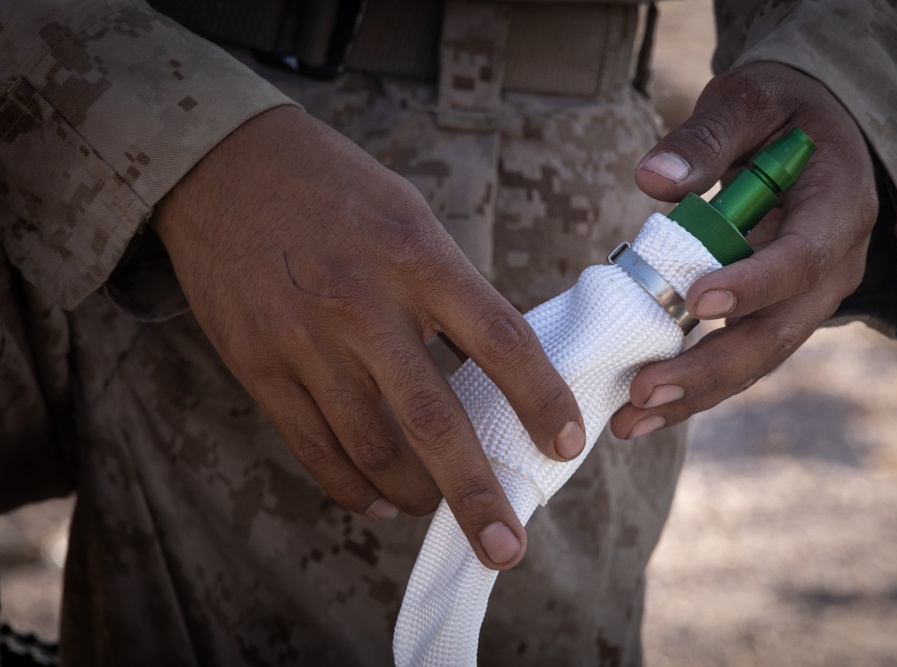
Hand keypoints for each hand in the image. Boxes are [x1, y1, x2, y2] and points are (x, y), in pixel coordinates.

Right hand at [153, 106, 584, 568]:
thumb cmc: (335, 187)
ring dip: (414, 496)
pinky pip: (314, 448)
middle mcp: (364, 305)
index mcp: (418, 258)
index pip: (499, 342)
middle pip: (434, 421)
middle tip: (507, 546)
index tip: (566, 445)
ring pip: (371, 449)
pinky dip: (351, 487)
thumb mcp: (410, 217)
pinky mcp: (260, 366)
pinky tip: (378, 502)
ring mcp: (306, 341)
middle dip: (476, 495)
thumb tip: (493, 370)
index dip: (540, 400)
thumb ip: (450, 290)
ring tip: (439, 512)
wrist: (223, 165)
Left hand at [610, 62, 877, 438]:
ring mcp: (803, 302)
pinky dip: (694, 388)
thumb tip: (652, 179)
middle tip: (645, 389)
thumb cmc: (780, 115)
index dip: (754, 285)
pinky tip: (645, 411)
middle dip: (709, 368)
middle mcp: (830, 270)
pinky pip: (737, 361)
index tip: (697, 302)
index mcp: (837, 210)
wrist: (812, 138)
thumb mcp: (750, 100)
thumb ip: (707, 137)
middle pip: (776, 333)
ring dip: (694, 394)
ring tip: (632, 419)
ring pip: (755, 361)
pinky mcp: (772, 318)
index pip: (801, 260)